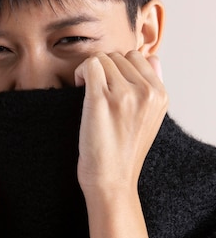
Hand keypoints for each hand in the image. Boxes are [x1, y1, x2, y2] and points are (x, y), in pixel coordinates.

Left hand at [74, 52, 167, 193]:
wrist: (111, 180)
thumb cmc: (124, 152)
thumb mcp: (151, 119)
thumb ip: (152, 87)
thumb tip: (152, 59)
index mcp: (160, 95)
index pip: (138, 57)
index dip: (119, 68)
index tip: (110, 87)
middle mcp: (145, 92)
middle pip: (118, 56)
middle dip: (104, 70)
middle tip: (96, 92)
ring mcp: (124, 94)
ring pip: (103, 59)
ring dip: (90, 71)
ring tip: (87, 91)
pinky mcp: (101, 99)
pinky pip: (90, 65)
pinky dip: (80, 72)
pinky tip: (78, 87)